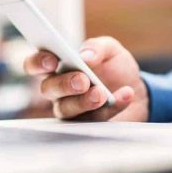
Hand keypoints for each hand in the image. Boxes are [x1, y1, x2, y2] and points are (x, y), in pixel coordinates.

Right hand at [23, 36, 148, 121]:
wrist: (137, 89)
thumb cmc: (115, 67)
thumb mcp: (110, 49)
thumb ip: (97, 47)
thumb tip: (85, 55)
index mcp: (58, 66)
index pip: (35, 64)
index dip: (38, 63)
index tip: (52, 61)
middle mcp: (59, 89)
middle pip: (48, 89)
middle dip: (64, 84)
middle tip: (82, 81)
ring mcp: (72, 110)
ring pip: (67, 110)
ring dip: (84, 101)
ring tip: (101, 93)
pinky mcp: (90, 125)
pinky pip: (96, 119)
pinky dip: (113, 106)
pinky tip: (125, 95)